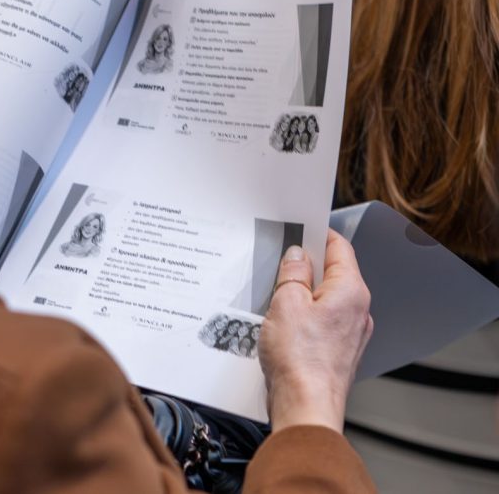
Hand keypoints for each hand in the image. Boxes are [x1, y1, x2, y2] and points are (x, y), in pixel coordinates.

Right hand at [259, 229, 372, 432]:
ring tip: (277, 297)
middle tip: (281, 262)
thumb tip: (298, 257)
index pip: (340, 248)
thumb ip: (293, 274)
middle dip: (307, 266)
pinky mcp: (339, 351)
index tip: (301, 228)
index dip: (319, 234)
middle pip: (334, 274)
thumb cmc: (300, 360)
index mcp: (351, 291)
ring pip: (327, 299)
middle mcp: (358, 310)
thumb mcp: (286, 303)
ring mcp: (351, 333)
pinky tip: (283, 323)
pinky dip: (305, 316)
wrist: (306, 406)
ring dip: (304, 293)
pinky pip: (323, 321)